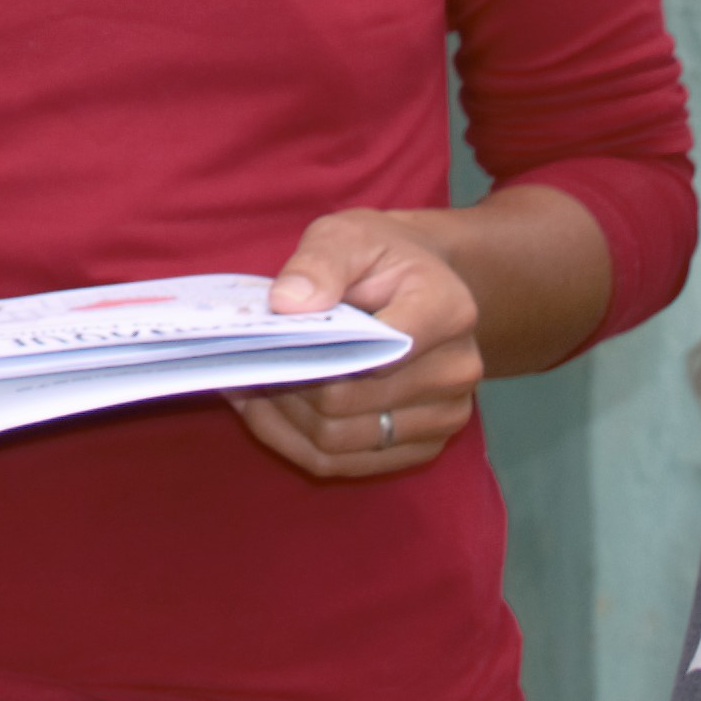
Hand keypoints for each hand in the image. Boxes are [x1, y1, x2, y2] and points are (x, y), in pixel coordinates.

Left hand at [232, 206, 483, 481]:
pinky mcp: (423, 445)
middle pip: (348, 403)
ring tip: (250, 384)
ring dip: (283, 420)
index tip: (269, 339)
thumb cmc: (378, 257)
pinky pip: (345, 465)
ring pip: (339, 443)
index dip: (314, 353)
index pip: (376, 351)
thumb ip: (318, 263)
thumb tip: (287, 305)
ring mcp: (445, 414)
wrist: (416, 282)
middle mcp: (457, 370)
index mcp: (448, 309)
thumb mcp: (346, 235)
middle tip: (243, 363)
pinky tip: (267, 411)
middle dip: (286, 386)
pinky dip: (295, 443)